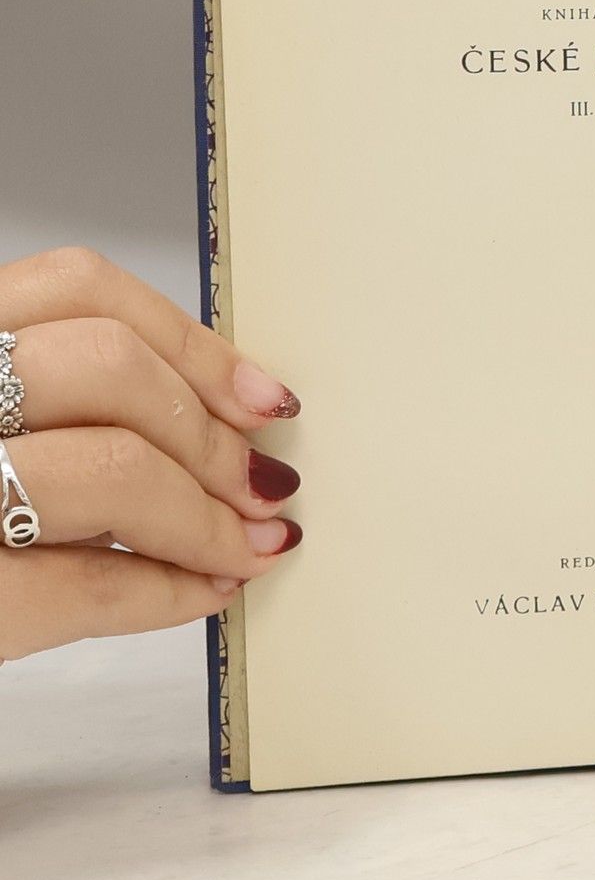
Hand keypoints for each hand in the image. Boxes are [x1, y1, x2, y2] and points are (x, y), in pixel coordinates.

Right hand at [0, 247, 302, 660]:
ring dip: (206, 516)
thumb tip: (213, 416)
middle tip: (263, 484)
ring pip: (110, 467)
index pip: (76, 287)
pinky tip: (205, 593)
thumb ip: (44, 400)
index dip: (192, 342)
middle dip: (211, 435)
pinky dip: (170, 591)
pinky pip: (89, 586)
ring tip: (246, 544)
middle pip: (108, 368)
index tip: (263, 396)